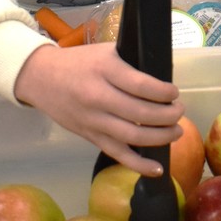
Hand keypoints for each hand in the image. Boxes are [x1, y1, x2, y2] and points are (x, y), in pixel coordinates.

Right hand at [14, 41, 183, 176]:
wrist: (41, 78)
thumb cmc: (79, 62)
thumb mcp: (106, 52)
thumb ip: (131, 64)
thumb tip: (165, 79)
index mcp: (105, 70)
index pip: (141, 85)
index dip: (165, 92)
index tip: (174, 93)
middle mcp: (98, 96)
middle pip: (140, 112)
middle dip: (168, 115)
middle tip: (180, 111)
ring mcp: (93, 120)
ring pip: (132, 135)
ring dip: (160, 137)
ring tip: (176, 132)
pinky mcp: (89, 136)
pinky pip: (117, 154)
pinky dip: (138, 165)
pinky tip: (157, 168)